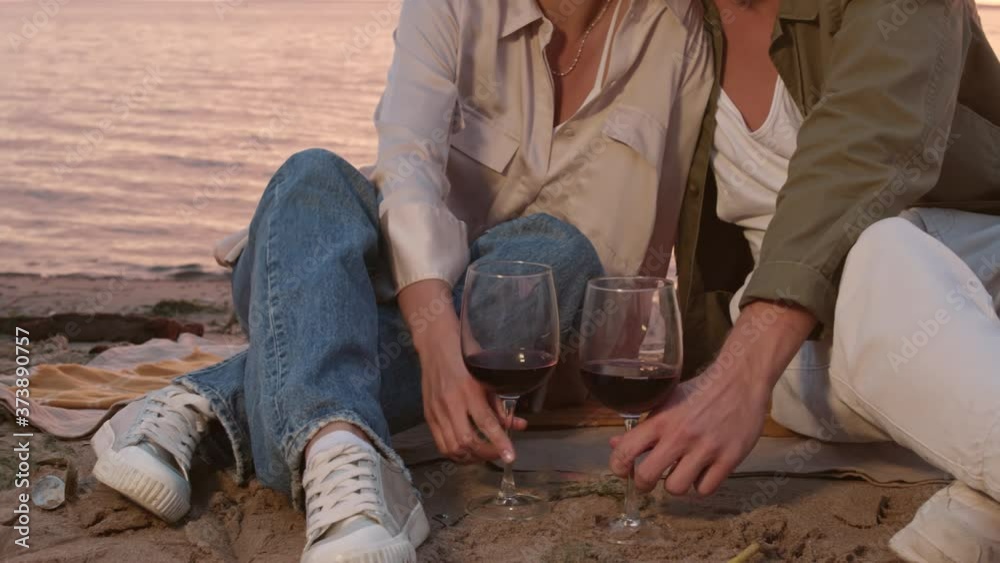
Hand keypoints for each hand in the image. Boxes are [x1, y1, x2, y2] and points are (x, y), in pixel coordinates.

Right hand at [399, 279, 524, 463]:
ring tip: (484, 455)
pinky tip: (467, 451)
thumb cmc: (465, 356)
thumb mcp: (487, 375)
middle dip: (486, 454)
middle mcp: (451, 403)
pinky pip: (441, 443)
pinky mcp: (428, 415)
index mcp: (469, 390)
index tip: (510, 457)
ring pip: (452, 447)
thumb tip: (517, 425)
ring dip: (471, 457)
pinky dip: (455, 453)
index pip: (486, 424)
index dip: (500, 443)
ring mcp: (436, 411)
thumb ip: (500, 403)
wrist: (436, 344)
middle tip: (499, 454)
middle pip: (467, 442)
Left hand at [609, 368, 769, 494]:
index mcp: (661, 420)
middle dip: (643, 483)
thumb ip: (642, 426)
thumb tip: (615, 444)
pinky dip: (702, 484)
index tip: (623, 470)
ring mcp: (706, 449)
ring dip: (675, 484)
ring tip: (680, 472)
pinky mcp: (729, 459)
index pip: (626, 450)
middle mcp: (680, 436)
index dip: (618, 466)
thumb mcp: (666, 402)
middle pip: (647, 477)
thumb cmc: (700, 392)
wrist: (740, 380)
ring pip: (676, 488)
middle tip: (649, 479)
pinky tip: (703, 471)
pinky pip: (705, 489)